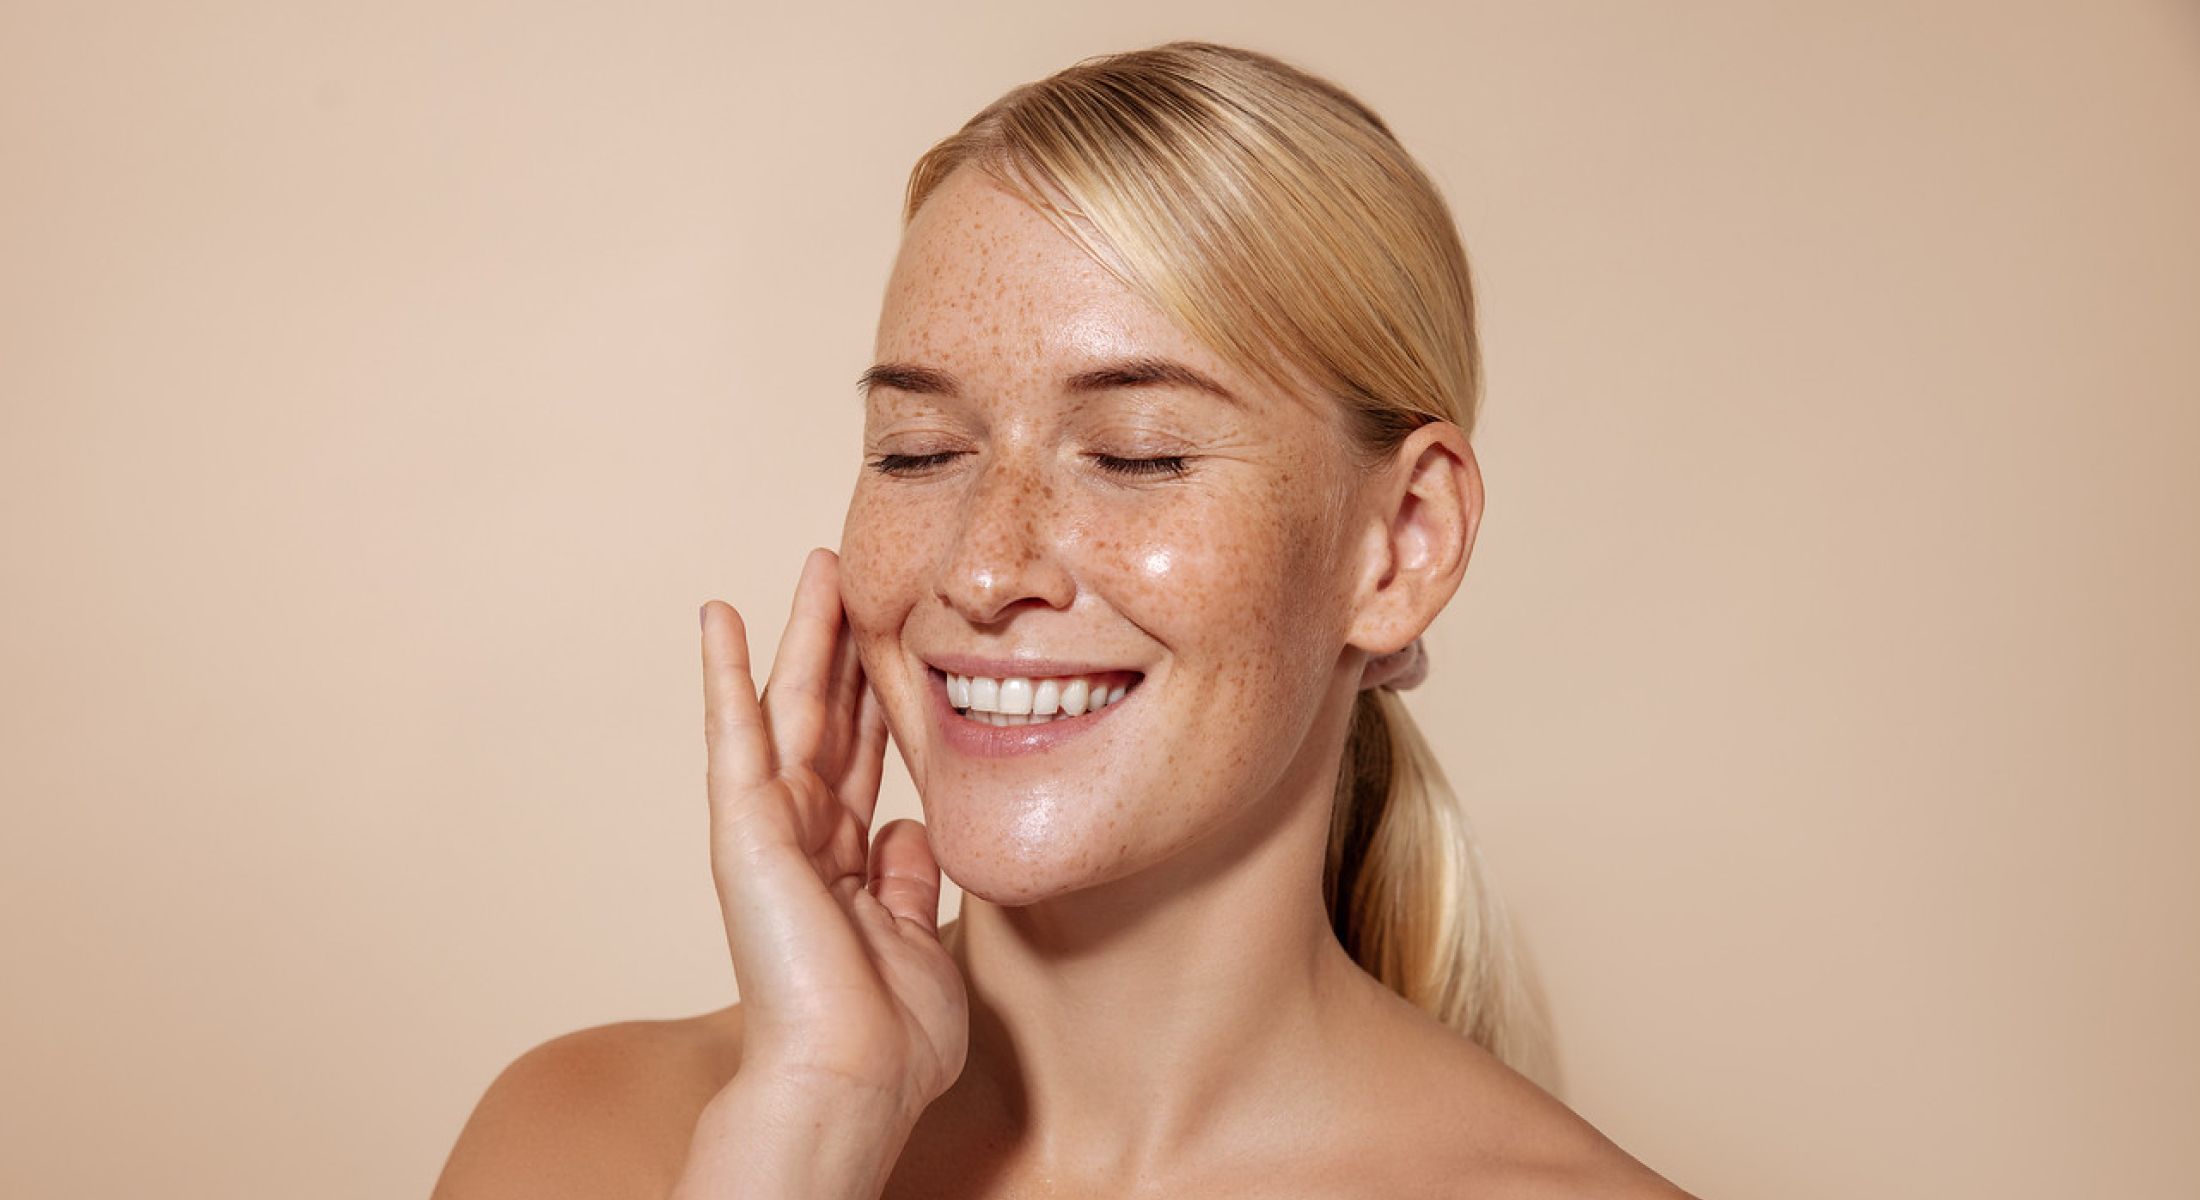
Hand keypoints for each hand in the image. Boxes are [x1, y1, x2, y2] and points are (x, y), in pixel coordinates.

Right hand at [698, 548, 967, 1123]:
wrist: (849, 1078)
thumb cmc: (887, 1039)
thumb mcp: (919, 940)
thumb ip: (911, 880)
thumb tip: (907, 829)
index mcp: (846, 866)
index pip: (863, 760)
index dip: (876, 698)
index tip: (893, 643)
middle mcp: (804, 838)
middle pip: (827, 718)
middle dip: (841, 646)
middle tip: (848, 574)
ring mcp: (770, 829)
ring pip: (790, 708)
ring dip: (803, 634)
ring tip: (816, 568)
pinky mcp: (743, 826)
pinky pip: (734, 733)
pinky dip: (725, 671)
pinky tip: (718, 616)